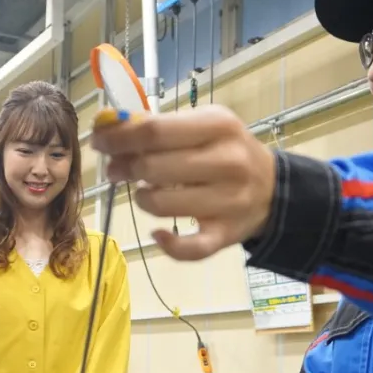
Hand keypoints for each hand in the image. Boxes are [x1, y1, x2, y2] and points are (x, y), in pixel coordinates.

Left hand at [91, 105, 276, 260]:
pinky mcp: (226, 235)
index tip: (99, 141)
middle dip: (123, 168)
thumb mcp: (203, 125)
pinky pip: (188, 248)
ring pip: (161, 205)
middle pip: (153, 168)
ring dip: (142, 199)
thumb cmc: (226, 150)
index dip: (118, 137)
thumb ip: (161, 125)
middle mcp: (227, 162)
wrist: (272, 188)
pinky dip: (167, 243)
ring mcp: (229, 202)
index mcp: (219, 126)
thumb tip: (108, 130)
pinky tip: (158, 234)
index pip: (154, 131)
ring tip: (144, 192)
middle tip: (116, 169)